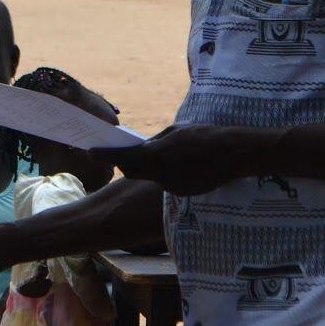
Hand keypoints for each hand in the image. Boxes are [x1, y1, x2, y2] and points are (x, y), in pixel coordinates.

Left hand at [109, 124, 256, 196]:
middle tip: (120, 153)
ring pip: (150, 177)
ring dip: (150, 168)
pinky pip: (167, 183)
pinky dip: (167, 175)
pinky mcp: (182, 194)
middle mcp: (160, 174)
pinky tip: (182, 166)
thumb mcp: (175, 132)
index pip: (122, 157)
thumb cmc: (205, 136)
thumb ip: (154, 142)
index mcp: (156, 155)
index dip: (104, 155)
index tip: (90, 150)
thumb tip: (141, 147)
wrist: (234, 154)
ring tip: (164, 155)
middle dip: (125, 163)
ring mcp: (171, 187)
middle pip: (131, 171)